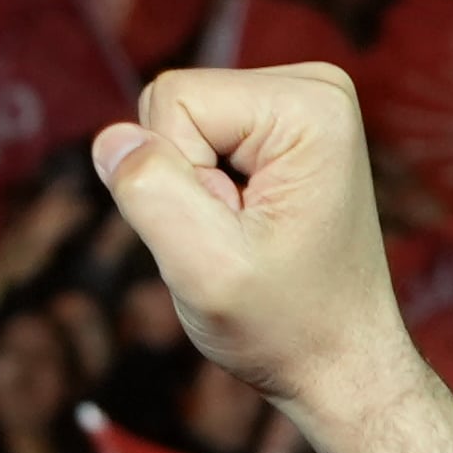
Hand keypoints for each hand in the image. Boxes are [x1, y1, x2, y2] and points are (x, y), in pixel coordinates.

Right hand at [91, 64, 452, 452]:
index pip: (172, 101)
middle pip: (175, 104)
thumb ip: (151, 193)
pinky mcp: (287, 129)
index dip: (178, 177)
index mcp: (309, 104)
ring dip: (195, 190)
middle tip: (238, 239)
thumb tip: (111, 138)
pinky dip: (209, 191)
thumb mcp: (207, 272)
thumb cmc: (287, 327)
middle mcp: (314, 87)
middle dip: (186, 180)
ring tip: (247, 237)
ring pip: (181, 124)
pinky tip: (251, 228)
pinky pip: (201, 140)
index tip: (230, 232)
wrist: (341, 364)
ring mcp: (303, 105)